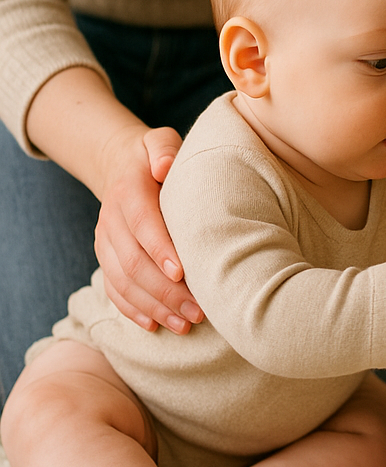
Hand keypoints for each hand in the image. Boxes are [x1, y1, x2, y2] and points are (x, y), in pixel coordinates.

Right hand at [93, 125, 203, 334]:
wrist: (122, 165)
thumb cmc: (156, 155)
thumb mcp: (159, 140)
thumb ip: (163, 148)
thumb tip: (165, 165)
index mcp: (128, 191)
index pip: (142, 223)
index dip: (160, 249)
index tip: (182, 272)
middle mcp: (111, 220)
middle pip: (133, 262)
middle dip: (165, 290)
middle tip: (199, 310)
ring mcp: (105, 242)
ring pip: (122, 282)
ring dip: (154, 307)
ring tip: (187, 324)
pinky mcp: (105, 258)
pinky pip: (113, 290)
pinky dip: (133, 311)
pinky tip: (157, 327)